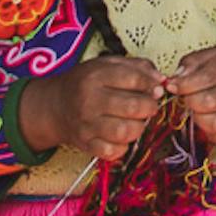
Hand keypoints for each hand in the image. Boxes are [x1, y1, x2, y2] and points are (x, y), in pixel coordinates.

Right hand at [19, 56, 165, 162]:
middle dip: (150, 107)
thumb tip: (161, 80)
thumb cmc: (87, 83)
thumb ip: (138, 67)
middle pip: (133, 107)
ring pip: (125, 132)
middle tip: (148, 106)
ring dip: (139, 127)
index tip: (157, 89)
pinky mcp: (85, 144)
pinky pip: (112, 152)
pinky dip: (123, 146)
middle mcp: (89, 101)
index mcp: (96, 76)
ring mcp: (86, 125)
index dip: (152, 84)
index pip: (134, 79)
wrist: (54, 106)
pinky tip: (122, 136)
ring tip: (136, 121)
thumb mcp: (109, 64)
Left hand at [169, 46, 215, 146]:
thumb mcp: (211, 56)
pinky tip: (209, 119)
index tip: (173, 87)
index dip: (184, 85)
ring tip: (199, 110)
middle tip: (189, 97)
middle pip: (209, 102)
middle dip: (191, 102)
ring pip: (215, 124)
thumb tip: (174, 82)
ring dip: (199, 119)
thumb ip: (190, 64)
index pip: (206, 78)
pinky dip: (208, 132)